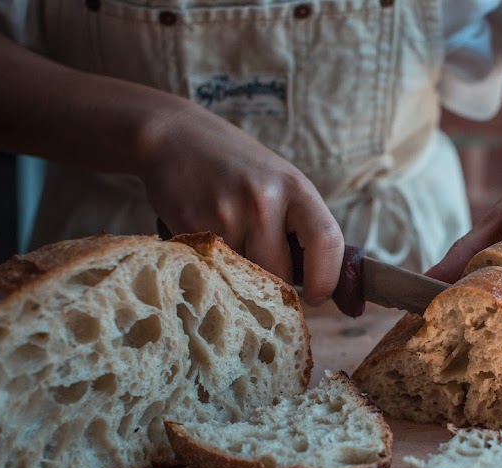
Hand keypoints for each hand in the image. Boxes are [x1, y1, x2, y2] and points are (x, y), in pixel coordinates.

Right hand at [136, 105, 343, 305]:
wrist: (174, 137)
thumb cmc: (235, 164)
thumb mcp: (278, 181)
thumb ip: (299, 225)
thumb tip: (319, 286)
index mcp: (293, 186)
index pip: (327, 240)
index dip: (327, 278)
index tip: (316, 296)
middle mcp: (262, 201)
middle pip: (281, 274)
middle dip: (275, 284)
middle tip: (262, 268)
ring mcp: (226, 216)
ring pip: (246, 279)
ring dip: (241, 277)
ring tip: (231, 242)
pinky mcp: (192, 229)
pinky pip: (214, 271)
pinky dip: (215, 268)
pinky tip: (209, 238)